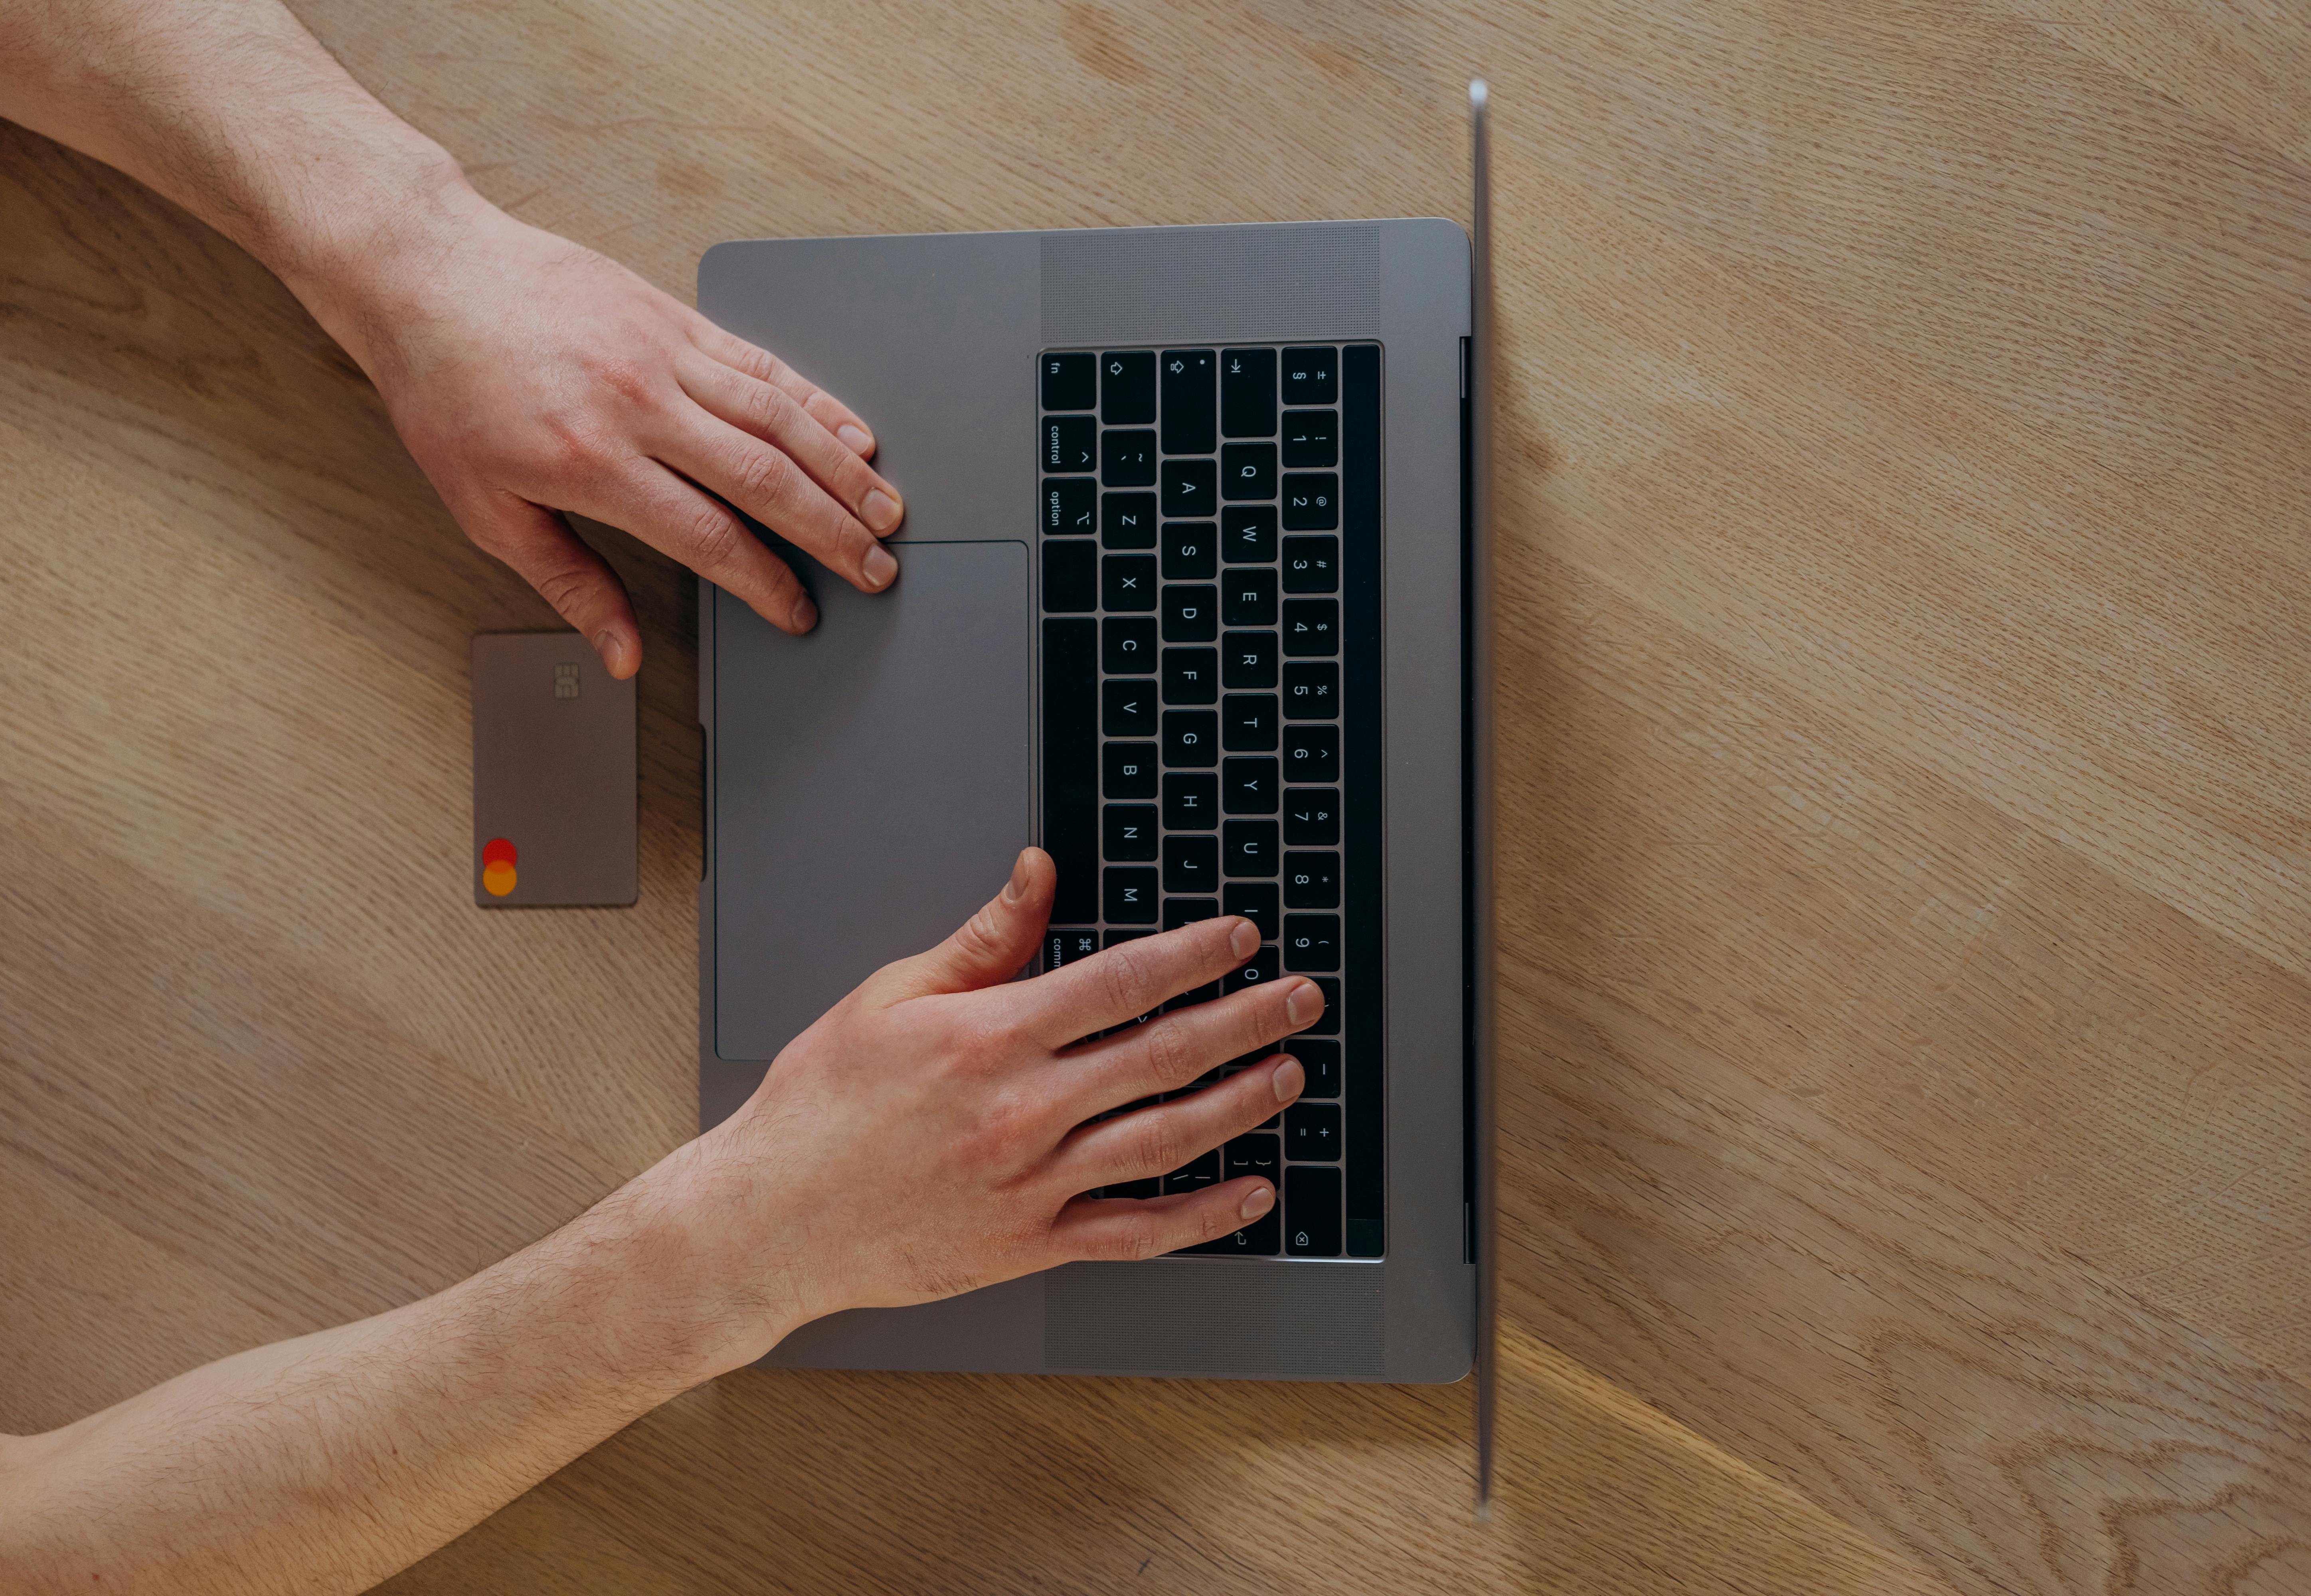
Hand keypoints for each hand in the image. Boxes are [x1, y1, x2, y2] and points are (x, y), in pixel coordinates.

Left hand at [299, 181, 904, 676]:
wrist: (422, 274)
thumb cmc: (444, 391)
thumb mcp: (485, 509)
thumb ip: (567, 584)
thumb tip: (621, 653)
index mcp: (592, 462)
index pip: (711, 536)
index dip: (767, 584)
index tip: (799, 613)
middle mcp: (639, 403)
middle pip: (767, 479)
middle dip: (835, 533)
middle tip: (879, 569)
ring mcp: (661, 352)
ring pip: (781, 419)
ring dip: (844, 471)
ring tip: (887, 512)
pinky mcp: (671, 315)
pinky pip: (760, 364)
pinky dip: (815, 402)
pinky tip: (851, 432)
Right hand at [677, 848, 1319, 1367]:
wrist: (772, 1216)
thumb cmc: (823, 1106)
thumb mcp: (892, 997)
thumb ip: (983, 939)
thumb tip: (1038, 873)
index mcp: (992, 1038)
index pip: (1121, 983)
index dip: (1193, 956)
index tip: (1240, 938)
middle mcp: (1023, 1110)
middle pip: (1163, 1054)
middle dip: (1244, 1019)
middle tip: (1300, 997)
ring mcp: (1033, 1183)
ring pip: (1165, 1139)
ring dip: (1240, 1103)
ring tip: (1289, 1073)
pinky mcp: (1030, 1244)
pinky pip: (1137, 1232)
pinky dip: (1204, 1216)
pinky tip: (1252, 1192)